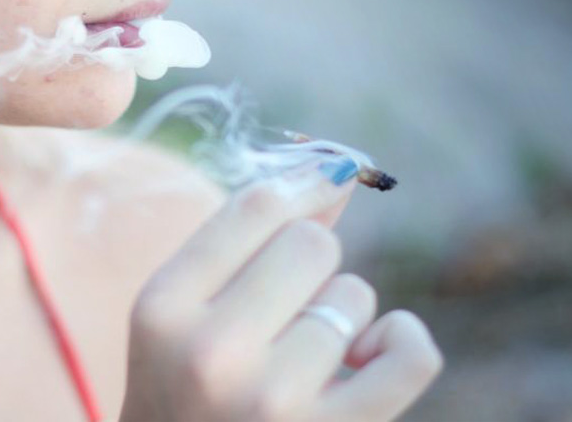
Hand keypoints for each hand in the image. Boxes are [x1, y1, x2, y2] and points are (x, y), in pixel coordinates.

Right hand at [119, 161, 442, 421]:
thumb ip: (245, 241)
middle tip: (285, 313)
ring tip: (303, 359)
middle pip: (311, 242)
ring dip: (343, 320)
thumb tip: (335, 172)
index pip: (255, 206)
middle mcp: (211, 350)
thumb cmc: (186, 391)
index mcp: (162, 306)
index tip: (328, 182)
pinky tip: (370, 357)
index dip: (305, 184)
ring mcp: (272, 399)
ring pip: (355, 296)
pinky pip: (409, 353)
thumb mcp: (183, 314)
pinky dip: (402, 343)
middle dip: (312, 267)